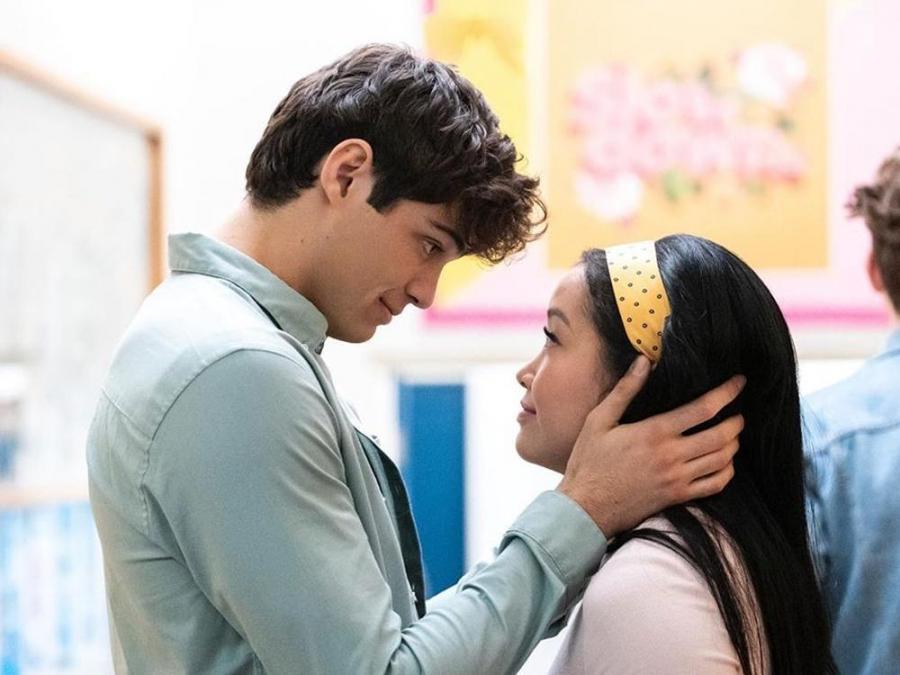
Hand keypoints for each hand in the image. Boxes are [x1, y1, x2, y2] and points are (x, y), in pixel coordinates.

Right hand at [558, 356, 744, 536]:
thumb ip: (625, 390)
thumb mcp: (599, 420)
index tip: (738, 382)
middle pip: (721, 435)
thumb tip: (643, 361)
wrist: (586, 508)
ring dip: (733, 444)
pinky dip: (727, 472)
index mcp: (654, 432)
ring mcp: (677, 479)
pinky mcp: (677, 497)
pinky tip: (724, 463)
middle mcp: (671, 456)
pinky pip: (715, 485)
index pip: (703, 409)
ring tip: (732, 435)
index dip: (727, 393)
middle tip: (738, 413)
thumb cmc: (589, 461)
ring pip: (722, 459)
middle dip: (736, 421)